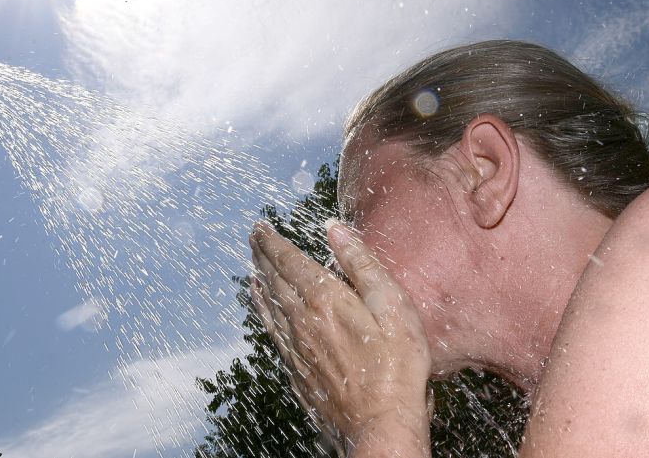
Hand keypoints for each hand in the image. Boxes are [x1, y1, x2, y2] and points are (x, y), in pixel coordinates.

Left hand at [248, 220, 431, 454]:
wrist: (380, 423)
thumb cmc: (396, 365)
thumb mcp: (391, 305)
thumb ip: (361, 264)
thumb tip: (334, 229)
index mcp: (324, 298)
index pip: (289, 261)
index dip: (272, 242)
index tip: (259, 226)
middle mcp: (302, 319)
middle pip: (274, 279)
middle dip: (262, 254)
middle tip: (253, 237)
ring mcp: (296, 344)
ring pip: (269, 303)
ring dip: (260, 278)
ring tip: (253, 262)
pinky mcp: (296, 366)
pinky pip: (271, 327)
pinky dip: (262, 308)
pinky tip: (260, 302)